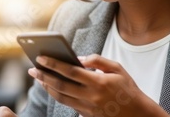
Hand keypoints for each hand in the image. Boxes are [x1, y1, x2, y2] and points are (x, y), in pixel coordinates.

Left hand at [28, 54, 169, 116]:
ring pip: (61, 97)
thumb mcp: (116, 68)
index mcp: (98, 82)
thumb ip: (97, 60)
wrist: (138, 114)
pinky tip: (51, 87)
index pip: (70, 71)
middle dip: (43, 76)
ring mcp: (88, 108)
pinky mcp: (87, 116)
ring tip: (38, 78)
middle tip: (31, 69)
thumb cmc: (127, 88)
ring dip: (47, 87)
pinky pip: (67, 104)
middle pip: (60, 85)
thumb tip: (78, 58)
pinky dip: (57, 95)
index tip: (40, 58)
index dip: (53, 64)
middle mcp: (91, 97)